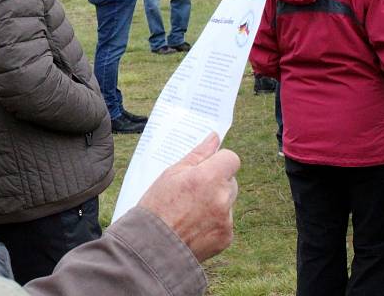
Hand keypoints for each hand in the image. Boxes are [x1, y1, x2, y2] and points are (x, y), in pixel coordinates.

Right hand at [138, 132, 239, 261]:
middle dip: (216, 182)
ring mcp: (226, 219)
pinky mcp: (226, 237)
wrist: (152, 247)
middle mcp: (221, 197)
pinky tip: (194, 226)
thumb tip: (214, 138)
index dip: (219, 161)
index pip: (231, 159)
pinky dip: (214, 222)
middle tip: (193, 191)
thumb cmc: (157, 206)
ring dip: (215, 202)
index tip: (207, 167)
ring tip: (189, 211)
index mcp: (208, 177)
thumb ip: (198, 155)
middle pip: (230, 181)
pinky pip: (225, 221)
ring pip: (227, 201)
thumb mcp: (171, 174)